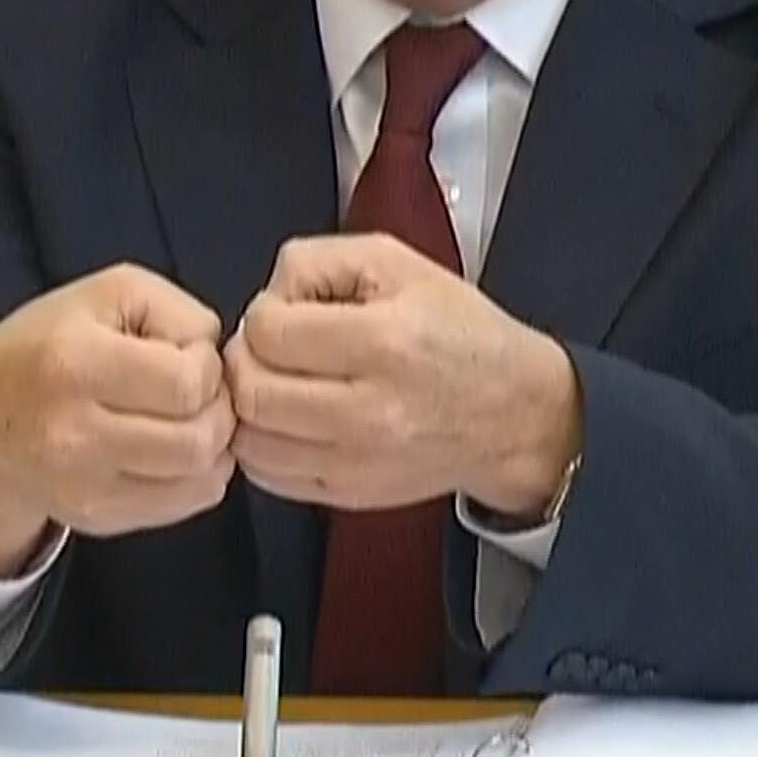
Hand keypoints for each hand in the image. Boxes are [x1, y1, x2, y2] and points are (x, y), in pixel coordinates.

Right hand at [0, 265, 234, 576]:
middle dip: (217, 407)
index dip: (206, 365)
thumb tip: (216, 356)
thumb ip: (175, 311)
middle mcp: (77, 434)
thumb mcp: (105, 293)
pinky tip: (176, 448)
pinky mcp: (99, 520)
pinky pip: (186, 505)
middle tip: (195, 390)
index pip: (188, 383)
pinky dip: (199, 475)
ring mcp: (87, 487)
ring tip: (189, 417)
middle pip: (199, 439)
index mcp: (75, 364)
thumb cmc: (44, 347)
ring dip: (214, 443)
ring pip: (201, 478)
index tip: (186, 355)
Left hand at [226, 235, 581, 518]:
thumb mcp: (396, 262)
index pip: (268, 332)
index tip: (287, 312)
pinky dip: (263, 444)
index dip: (264, 313)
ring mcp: (355, 463)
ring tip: (277, 382)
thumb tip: (265, 297)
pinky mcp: (348, 496)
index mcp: (384, 342)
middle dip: (245, 361)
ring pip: (251, 439)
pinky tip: (287, 419)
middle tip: (270, 348)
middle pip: (251, 392)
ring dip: (249, 405)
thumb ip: (317, 261)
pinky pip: (268, 476)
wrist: (512, 414)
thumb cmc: (457, 331)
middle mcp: (368, 412)